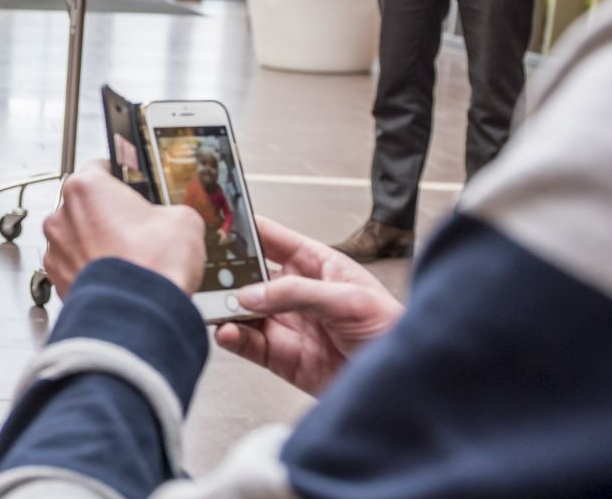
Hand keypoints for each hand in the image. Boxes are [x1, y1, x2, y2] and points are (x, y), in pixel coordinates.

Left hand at [43, 161, 205, 297]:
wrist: (137, 314)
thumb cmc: (152, 265)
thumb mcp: (183, 219)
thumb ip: (169, 209)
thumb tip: (171, 219)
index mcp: (86, 187)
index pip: (100, 167)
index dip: (120, 177)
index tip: (129, 184)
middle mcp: (62, 215)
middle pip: (85, 205)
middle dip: (108, 215)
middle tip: (136, 228)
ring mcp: (56, 250)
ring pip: (77, 237)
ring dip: (96, 243)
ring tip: (127, 258)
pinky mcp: (56, 280)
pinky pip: (74, 266)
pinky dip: (90, 270)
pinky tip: (116, 277)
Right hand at [214, 216, 405, 394]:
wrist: (401, 384)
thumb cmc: (393, 332)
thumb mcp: (350, 300)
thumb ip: (299, 293)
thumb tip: (254, 293)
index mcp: (319, 266)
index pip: (275, 240)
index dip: (248, 230)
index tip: (222, 225)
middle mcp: (299, 293)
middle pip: (252, 276)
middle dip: (230, 275)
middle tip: (210, 275)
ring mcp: (288, 324)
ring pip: (244, 311)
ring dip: (228, 309)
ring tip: (218, 308)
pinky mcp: (281, 356)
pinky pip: (248, 343)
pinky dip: (233, 337)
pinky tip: (228, 331)